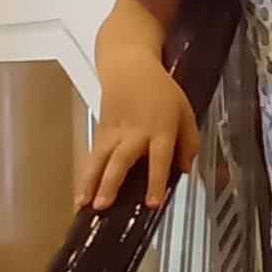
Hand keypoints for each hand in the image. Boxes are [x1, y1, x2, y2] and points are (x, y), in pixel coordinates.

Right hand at [80, 70, 198, 209]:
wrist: (129, 66)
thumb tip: (185, 169)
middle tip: (103, 205)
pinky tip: (82, 194)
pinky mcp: (100, 131)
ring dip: (90, 182)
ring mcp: (114, 132)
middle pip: (121, 159)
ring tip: (83, 204)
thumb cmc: (160, 89)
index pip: (158, 158)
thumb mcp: (185, 111)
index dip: (155, 181)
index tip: (152, 203)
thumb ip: (189, 142)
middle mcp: (135, 132)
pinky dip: (86, 175)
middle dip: (111, 183)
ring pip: (100, 159)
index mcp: (161, 129)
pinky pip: (94, 156)